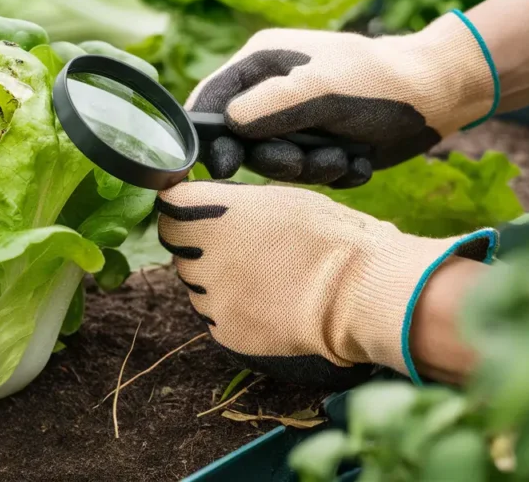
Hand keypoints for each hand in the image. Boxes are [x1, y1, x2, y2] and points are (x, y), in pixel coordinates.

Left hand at [156, 180, 495, 385]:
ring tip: (267, 276)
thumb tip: (208, 206)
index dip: (183, 209)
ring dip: (219, 279)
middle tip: (246, 247)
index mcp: (209, 214)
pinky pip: (217, 316)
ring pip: (197, 285)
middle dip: (202, 245)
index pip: (168, 207)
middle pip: (180, 248)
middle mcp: (199, 255)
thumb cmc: (329, 235)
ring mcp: (209, 298)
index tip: (198, 211)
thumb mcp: (279, 198)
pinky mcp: (224, 331)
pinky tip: (271, 302)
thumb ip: (231, 203)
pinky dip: (235, 309)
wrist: (359, 293)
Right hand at [191, 11, 496, 186]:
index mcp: (262, 62)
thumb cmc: (379, 82)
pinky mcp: (320, 144)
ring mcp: (296, 120)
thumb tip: (228, 124)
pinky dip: (334, 172)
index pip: (210, 99)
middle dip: (275, 158)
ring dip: (311, 168)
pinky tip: (359, 159)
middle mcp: (272, 92)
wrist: (440, 95)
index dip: (207, 135)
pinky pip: (308, 172)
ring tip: (343, 155)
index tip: (222, 165)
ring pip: (276, 163)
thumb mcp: (321, 89)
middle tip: (301, 161)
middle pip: (241, 141)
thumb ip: (270, 106)